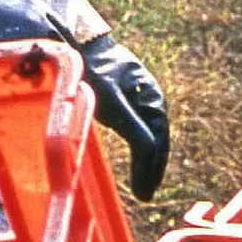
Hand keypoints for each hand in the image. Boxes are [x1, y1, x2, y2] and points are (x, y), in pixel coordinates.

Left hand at [78, 33, 170, 197]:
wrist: (83, 46)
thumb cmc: (97, 72)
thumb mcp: (113, 100)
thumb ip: (131, 125)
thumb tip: (150, 151)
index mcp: (152, 99)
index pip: (156, 141)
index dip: (151, 169)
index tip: (144, 192)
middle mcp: (152, 101)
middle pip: (157, 142)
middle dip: (152, 170)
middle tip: (145, 195)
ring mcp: (142, 101)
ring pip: (150, 139)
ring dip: (147, 164)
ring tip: (143, 188)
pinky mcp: (129, 103)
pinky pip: (140, 132)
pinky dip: (140, 151)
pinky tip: (138, 166)